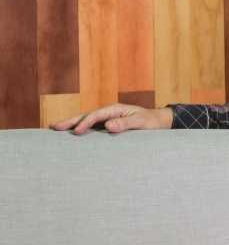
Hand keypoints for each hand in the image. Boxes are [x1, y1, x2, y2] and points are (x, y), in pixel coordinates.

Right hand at [50, 104, 173, 133]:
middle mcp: (109, 113)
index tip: (77, 132)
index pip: (96, 116)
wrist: (159, 121)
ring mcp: (108, 119)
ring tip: (56, 130)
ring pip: (87, 121)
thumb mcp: (141, 122)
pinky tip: (73, 135)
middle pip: (86, 116)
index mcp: (115, 109)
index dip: (85, 123)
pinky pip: (92, 127)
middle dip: (70, 121)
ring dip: (73, 125)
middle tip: (54, 127)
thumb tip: (108, 126)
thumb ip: (125, 124)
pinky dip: (81, 129)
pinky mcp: (109, 126)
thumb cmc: (151, 122)